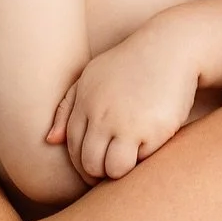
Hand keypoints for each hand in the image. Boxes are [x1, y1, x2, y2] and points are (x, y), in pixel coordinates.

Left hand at [46, 13, 200, 182]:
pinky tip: (150, 143)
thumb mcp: (92, 77)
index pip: (73, 148)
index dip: (83, 163)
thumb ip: (67, 107)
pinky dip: (144, 159)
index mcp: (84, 102)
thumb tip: (50, 140)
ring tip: (130, 158)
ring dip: (120, 170)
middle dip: (100, 173)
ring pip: (113, 170)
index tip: (97, 164)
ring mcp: (127, 124)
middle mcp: (101, 114)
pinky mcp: (154, 131)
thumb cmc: (130, 64)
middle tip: (113, 167)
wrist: (171, 48)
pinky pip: (142, 161)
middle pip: (90, 164)